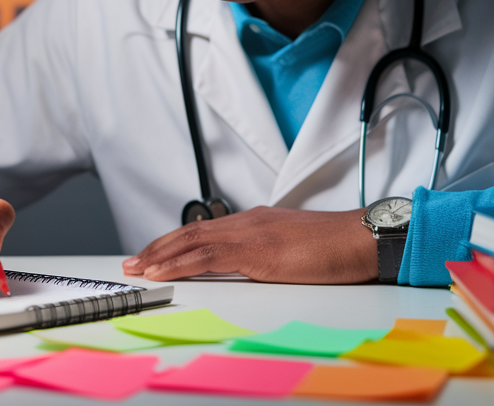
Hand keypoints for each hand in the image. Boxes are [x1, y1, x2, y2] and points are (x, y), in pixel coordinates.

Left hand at [121, 206, 378, 283]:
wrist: (361, 239)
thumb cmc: (336, 247)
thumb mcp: (292, 248)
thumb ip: (267, 254)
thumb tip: (252, 268)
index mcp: (255, 221)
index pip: (203, 230)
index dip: (173, 242)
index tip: (152, 254)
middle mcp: (247, 222)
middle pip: (190, 233)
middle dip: (157, 248)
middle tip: (131, 263)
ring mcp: (251, 234)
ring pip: (192, 243)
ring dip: (160, 256)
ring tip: (137, 269)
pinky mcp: (257, 251)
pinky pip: (209, 259)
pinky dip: (181, 265)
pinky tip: (164, 273)